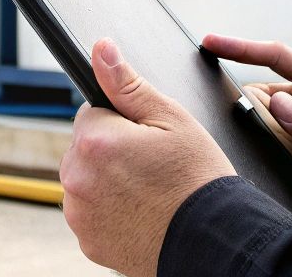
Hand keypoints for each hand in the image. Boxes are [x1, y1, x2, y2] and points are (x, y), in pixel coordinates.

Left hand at [59, 37, 234, 276]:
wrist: (213, 240)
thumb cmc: (198, 179)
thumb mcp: (171, 118)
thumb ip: (127, 83)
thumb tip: (101, 50)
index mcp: (95, 140)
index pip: (91, 113)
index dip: (122, 122)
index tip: (146, 140)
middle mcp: (78, 177)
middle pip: (85, 148)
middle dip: (111, 151)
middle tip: (151, 166)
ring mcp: (80, 213)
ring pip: (87, 181)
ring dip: (107, 181)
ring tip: (148, 192)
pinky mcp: (87, 241)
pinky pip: (91, 214)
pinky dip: (109, 212)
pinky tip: (140, 213)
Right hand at [205, 33, 291, 252]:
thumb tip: (277, 104)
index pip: (279, 58)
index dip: (242, 48)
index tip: (211, 43)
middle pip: (265, 92)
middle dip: (250, 108)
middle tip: (266, 137)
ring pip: (265, 120)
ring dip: (262, 134)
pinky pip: (273, 143)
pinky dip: (269, 151)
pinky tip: (284, 167)